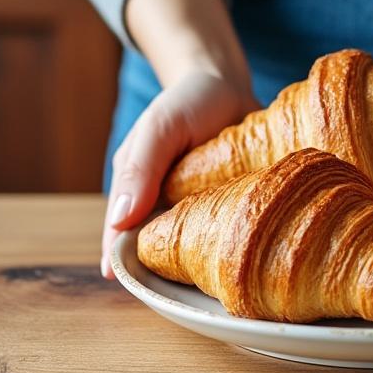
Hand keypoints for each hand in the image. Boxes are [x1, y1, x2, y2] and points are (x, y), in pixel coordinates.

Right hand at [101, 68, 258, 277]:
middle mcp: (166, 210)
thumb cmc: (185, 102)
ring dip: (208, 263)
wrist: (228, 83)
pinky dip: (239, 244)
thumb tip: (120, 220)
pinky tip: (252, 256)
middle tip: (190, 289)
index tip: (137, 288)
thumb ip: (139, 168)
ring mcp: (200, 213)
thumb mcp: (159, 128)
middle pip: (161, 254)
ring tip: (224, 276)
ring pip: (197, 251)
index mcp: (137, 195)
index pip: (124, 241)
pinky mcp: (233, 210)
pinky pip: (233, 234)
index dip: (128, 267)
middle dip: (172, 274)